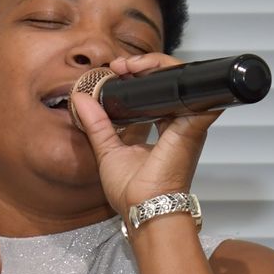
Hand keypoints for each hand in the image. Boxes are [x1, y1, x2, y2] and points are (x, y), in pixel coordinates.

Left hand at [68, 52, 220, 221]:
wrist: (144, 208)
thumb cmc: (132, 192)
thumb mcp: (106, 150)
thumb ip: (96, 123)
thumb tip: (80, 99)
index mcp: (163, 131)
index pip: (156, 95)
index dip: (138, 80)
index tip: (116, 73)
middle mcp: (178, 125)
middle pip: (169, 84)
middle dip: (146, 67)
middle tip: (121, 66)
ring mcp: (187, 125)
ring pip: (180, 82)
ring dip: (156, 66)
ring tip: (130, 66)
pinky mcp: (191, 127)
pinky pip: (192, 93)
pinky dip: (172, 75)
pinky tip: (147, 70)